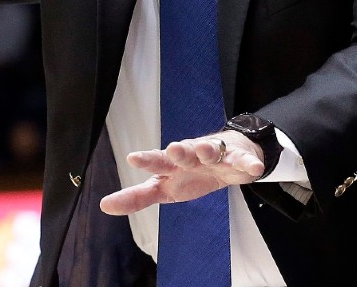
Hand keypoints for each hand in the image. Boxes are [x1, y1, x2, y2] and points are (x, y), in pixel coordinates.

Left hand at [99, 130, 264, 215]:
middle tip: (173, 149)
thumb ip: (136, 197)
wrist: (227, 157)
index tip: (133, 158)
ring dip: (207, 150)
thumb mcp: (164, 188)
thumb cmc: (191, 174)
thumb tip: (104, 206)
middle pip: (183, 152)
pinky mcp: (236, 158)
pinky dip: (248, 163)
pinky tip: (253, 168)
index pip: (156, 163)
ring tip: (205, 150)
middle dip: (178, 151)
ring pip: (210, 150)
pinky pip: (242, 161)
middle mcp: (190, 156)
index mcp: (171, 165)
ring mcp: (213, 155)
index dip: (146, 161)